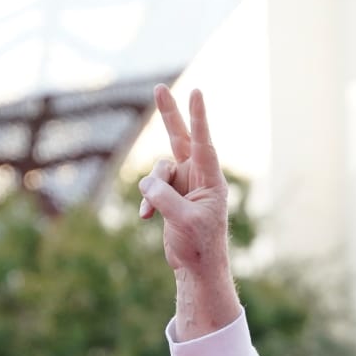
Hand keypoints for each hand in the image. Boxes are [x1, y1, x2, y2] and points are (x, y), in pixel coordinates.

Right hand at [138, 86, 239, 337]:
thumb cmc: (199, 245)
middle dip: (169, 115)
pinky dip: (146, 200)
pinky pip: (150, 187)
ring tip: (153, 210)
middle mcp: (197, 177)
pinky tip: (145, 217)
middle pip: (180, 139)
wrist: (196, 267)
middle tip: (159, 88)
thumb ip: (164, 197)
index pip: (203, 143)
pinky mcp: (169, 196)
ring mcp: (182, 185)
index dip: (198, 118)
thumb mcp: (182, 220)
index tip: (197, 93)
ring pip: (158, 170)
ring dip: (151, 187)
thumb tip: (146, 183)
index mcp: (210, 180)